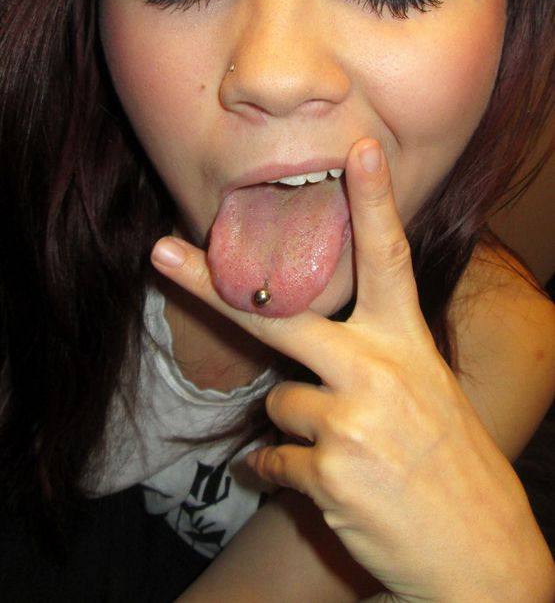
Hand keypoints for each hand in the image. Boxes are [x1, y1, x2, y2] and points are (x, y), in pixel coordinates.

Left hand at [151, 139, 546, 602]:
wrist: (483, 557)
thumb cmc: (451, 467)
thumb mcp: (427, 393)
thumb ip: (373, 360)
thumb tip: (299, 359)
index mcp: (408, 344)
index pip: (390, 260)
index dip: (374, 203)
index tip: (361, 151)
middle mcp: (379, 371)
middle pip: (278, 317)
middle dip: (211, 286)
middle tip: (160, 252)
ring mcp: (353, 421)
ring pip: (279, 405)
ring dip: (302, 431)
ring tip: (351, 456)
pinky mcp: (328, 474)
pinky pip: (271, 462)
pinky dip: (282, 476)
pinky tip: (329, 490)